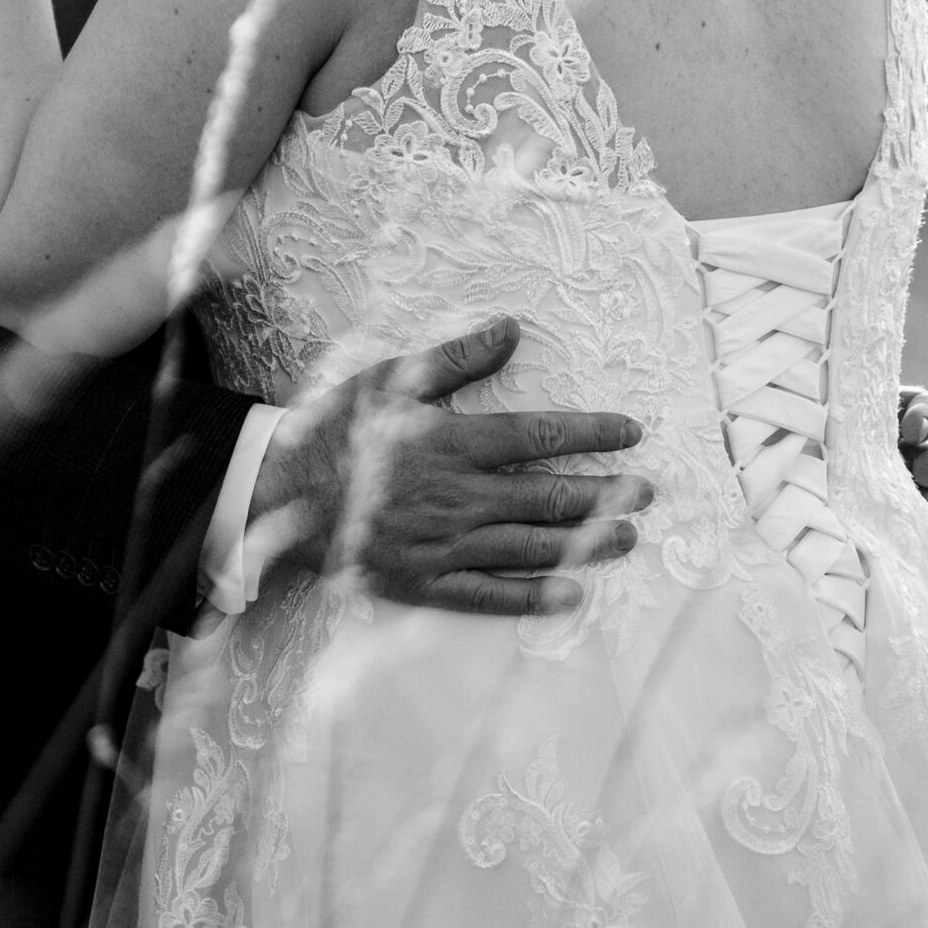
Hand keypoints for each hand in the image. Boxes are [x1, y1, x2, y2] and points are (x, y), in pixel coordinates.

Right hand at [249, 317, 651, 619]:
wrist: (280, 496)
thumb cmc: (336, 431)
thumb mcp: (391, 380)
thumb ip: (456, 358)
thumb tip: (511, 329)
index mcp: (454, 443)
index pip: (540, 437)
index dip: (591, 434)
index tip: (630, 433)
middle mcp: (459, 497)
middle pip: (548, 496)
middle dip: (604, 493)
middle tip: (647, 492)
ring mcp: (444, 545)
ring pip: (530, 546)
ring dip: (584, 542)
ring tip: (625, 538)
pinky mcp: (425, 582)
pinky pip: (489, 595)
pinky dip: (532, 598)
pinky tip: (570, 596)